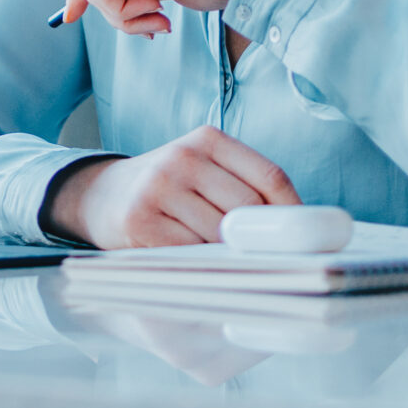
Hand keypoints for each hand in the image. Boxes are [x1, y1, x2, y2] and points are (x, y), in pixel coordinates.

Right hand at [42, 126, 301, 247]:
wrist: (102, 195)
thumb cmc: (167, 189)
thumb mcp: (202, 169)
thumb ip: (243, 186)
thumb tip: (296, 229)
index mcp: (207, 140)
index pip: (270, 177)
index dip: (294, 212)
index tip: (305, 239)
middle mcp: (182, 158)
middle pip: (248, 208)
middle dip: (261, 239)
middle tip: (270, 260)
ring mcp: (158, 188)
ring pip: (220, 235)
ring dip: (231, 256)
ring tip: (230, 264)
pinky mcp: (139, 221)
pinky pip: (189, 253)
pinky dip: (204, 266)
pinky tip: (202, 268)